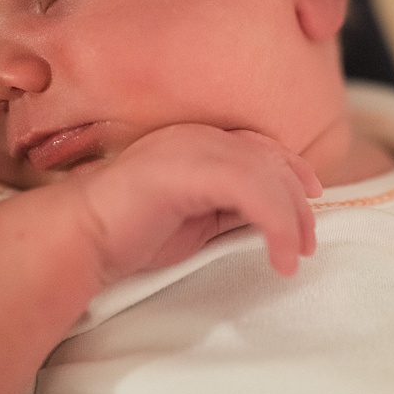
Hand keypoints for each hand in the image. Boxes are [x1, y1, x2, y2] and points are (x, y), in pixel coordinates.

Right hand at [75, 124, 321, 283]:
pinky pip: (252, 192)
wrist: (81, 238)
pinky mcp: (188, 170)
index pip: (261, 147)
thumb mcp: (198, 219)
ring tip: (297, 256)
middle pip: (271, 158)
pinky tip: (281, 257)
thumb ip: (232, 209)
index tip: (312, 205)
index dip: (293, 172)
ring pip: (267, 175)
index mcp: (199, 140)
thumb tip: (274, 220)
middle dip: (299, 202)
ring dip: (292, 219)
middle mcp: (200, 135)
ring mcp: (192, 148)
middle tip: (308, 244)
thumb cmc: (131, 233)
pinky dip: (276, 226)